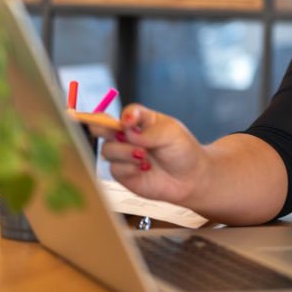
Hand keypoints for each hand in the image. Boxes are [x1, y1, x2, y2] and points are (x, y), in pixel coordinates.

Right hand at [89, 104, 208, 204]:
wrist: (190, 178)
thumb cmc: (182, 150)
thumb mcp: (170, 133)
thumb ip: (148, 131)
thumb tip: (127, 130)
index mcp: (140, 121)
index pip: (125, 113)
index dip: (125, 116)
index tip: (130, 122)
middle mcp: (128, 136)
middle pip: (101, 127)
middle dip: (103, 129)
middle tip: (120, 136)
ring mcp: (123, 154)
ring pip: (107, 149)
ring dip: (124, 152)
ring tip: (144, 156)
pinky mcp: (123, 173)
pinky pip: (114, 168)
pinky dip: (128, 168)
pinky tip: (144, 168)